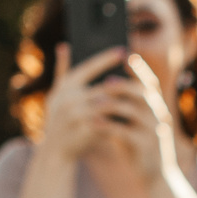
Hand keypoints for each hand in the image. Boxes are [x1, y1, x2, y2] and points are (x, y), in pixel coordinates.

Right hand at [35, 44, 129, 163]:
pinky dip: (120, 119)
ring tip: (141, 99)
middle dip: (123, 85)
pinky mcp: (85, 131)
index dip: (106, 59)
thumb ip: (61, 71)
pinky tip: (133, 117)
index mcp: (65, 86)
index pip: (88, 68)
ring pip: (109, 105)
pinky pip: (108, 122)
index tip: (123, 51)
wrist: (54, 151)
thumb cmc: (59, 120)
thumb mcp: (56, 94)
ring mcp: (76, 115)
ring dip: (125, 103)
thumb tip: (64, 46)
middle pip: (104, 88)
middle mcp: (69, 98)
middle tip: (141, 80)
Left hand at [94, 56, 182, 182]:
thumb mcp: (137, 122)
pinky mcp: (146, 146)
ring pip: (132, 111)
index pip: (150, 81)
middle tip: (105, 82)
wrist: (155, 175)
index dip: (139, 68)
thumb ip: (126, 104)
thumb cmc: (140, 144)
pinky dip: (108, 126)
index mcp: (157, 106)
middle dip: (122, 86)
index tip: (125, 56)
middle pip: (142, 93)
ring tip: (93, 103)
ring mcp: (154, 131)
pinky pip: (125, 132)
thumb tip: (105, 82)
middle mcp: (159, 115)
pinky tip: (94, 123)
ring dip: (111, 105)